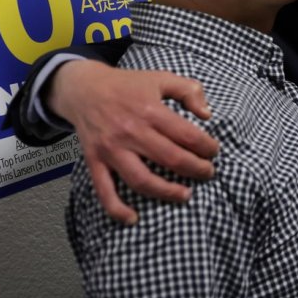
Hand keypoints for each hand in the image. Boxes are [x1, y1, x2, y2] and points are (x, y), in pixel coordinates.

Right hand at [48, 61, 219, 223]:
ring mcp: (111, 149)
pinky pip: (104, 190)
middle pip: (170, 159)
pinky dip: (117, 209)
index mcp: (149, 110)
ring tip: (185, 194)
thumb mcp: (161, 78)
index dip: (207, 147)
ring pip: (142, 180)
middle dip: (196, 170)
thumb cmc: (128, 85)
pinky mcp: (95, 161)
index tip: (214, 152)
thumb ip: (189, 91)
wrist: (83, 89)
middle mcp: (130, 131)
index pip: (187, 135)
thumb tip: (207, 115)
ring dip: (167, 192)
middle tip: (208, 173)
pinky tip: (133, 219)